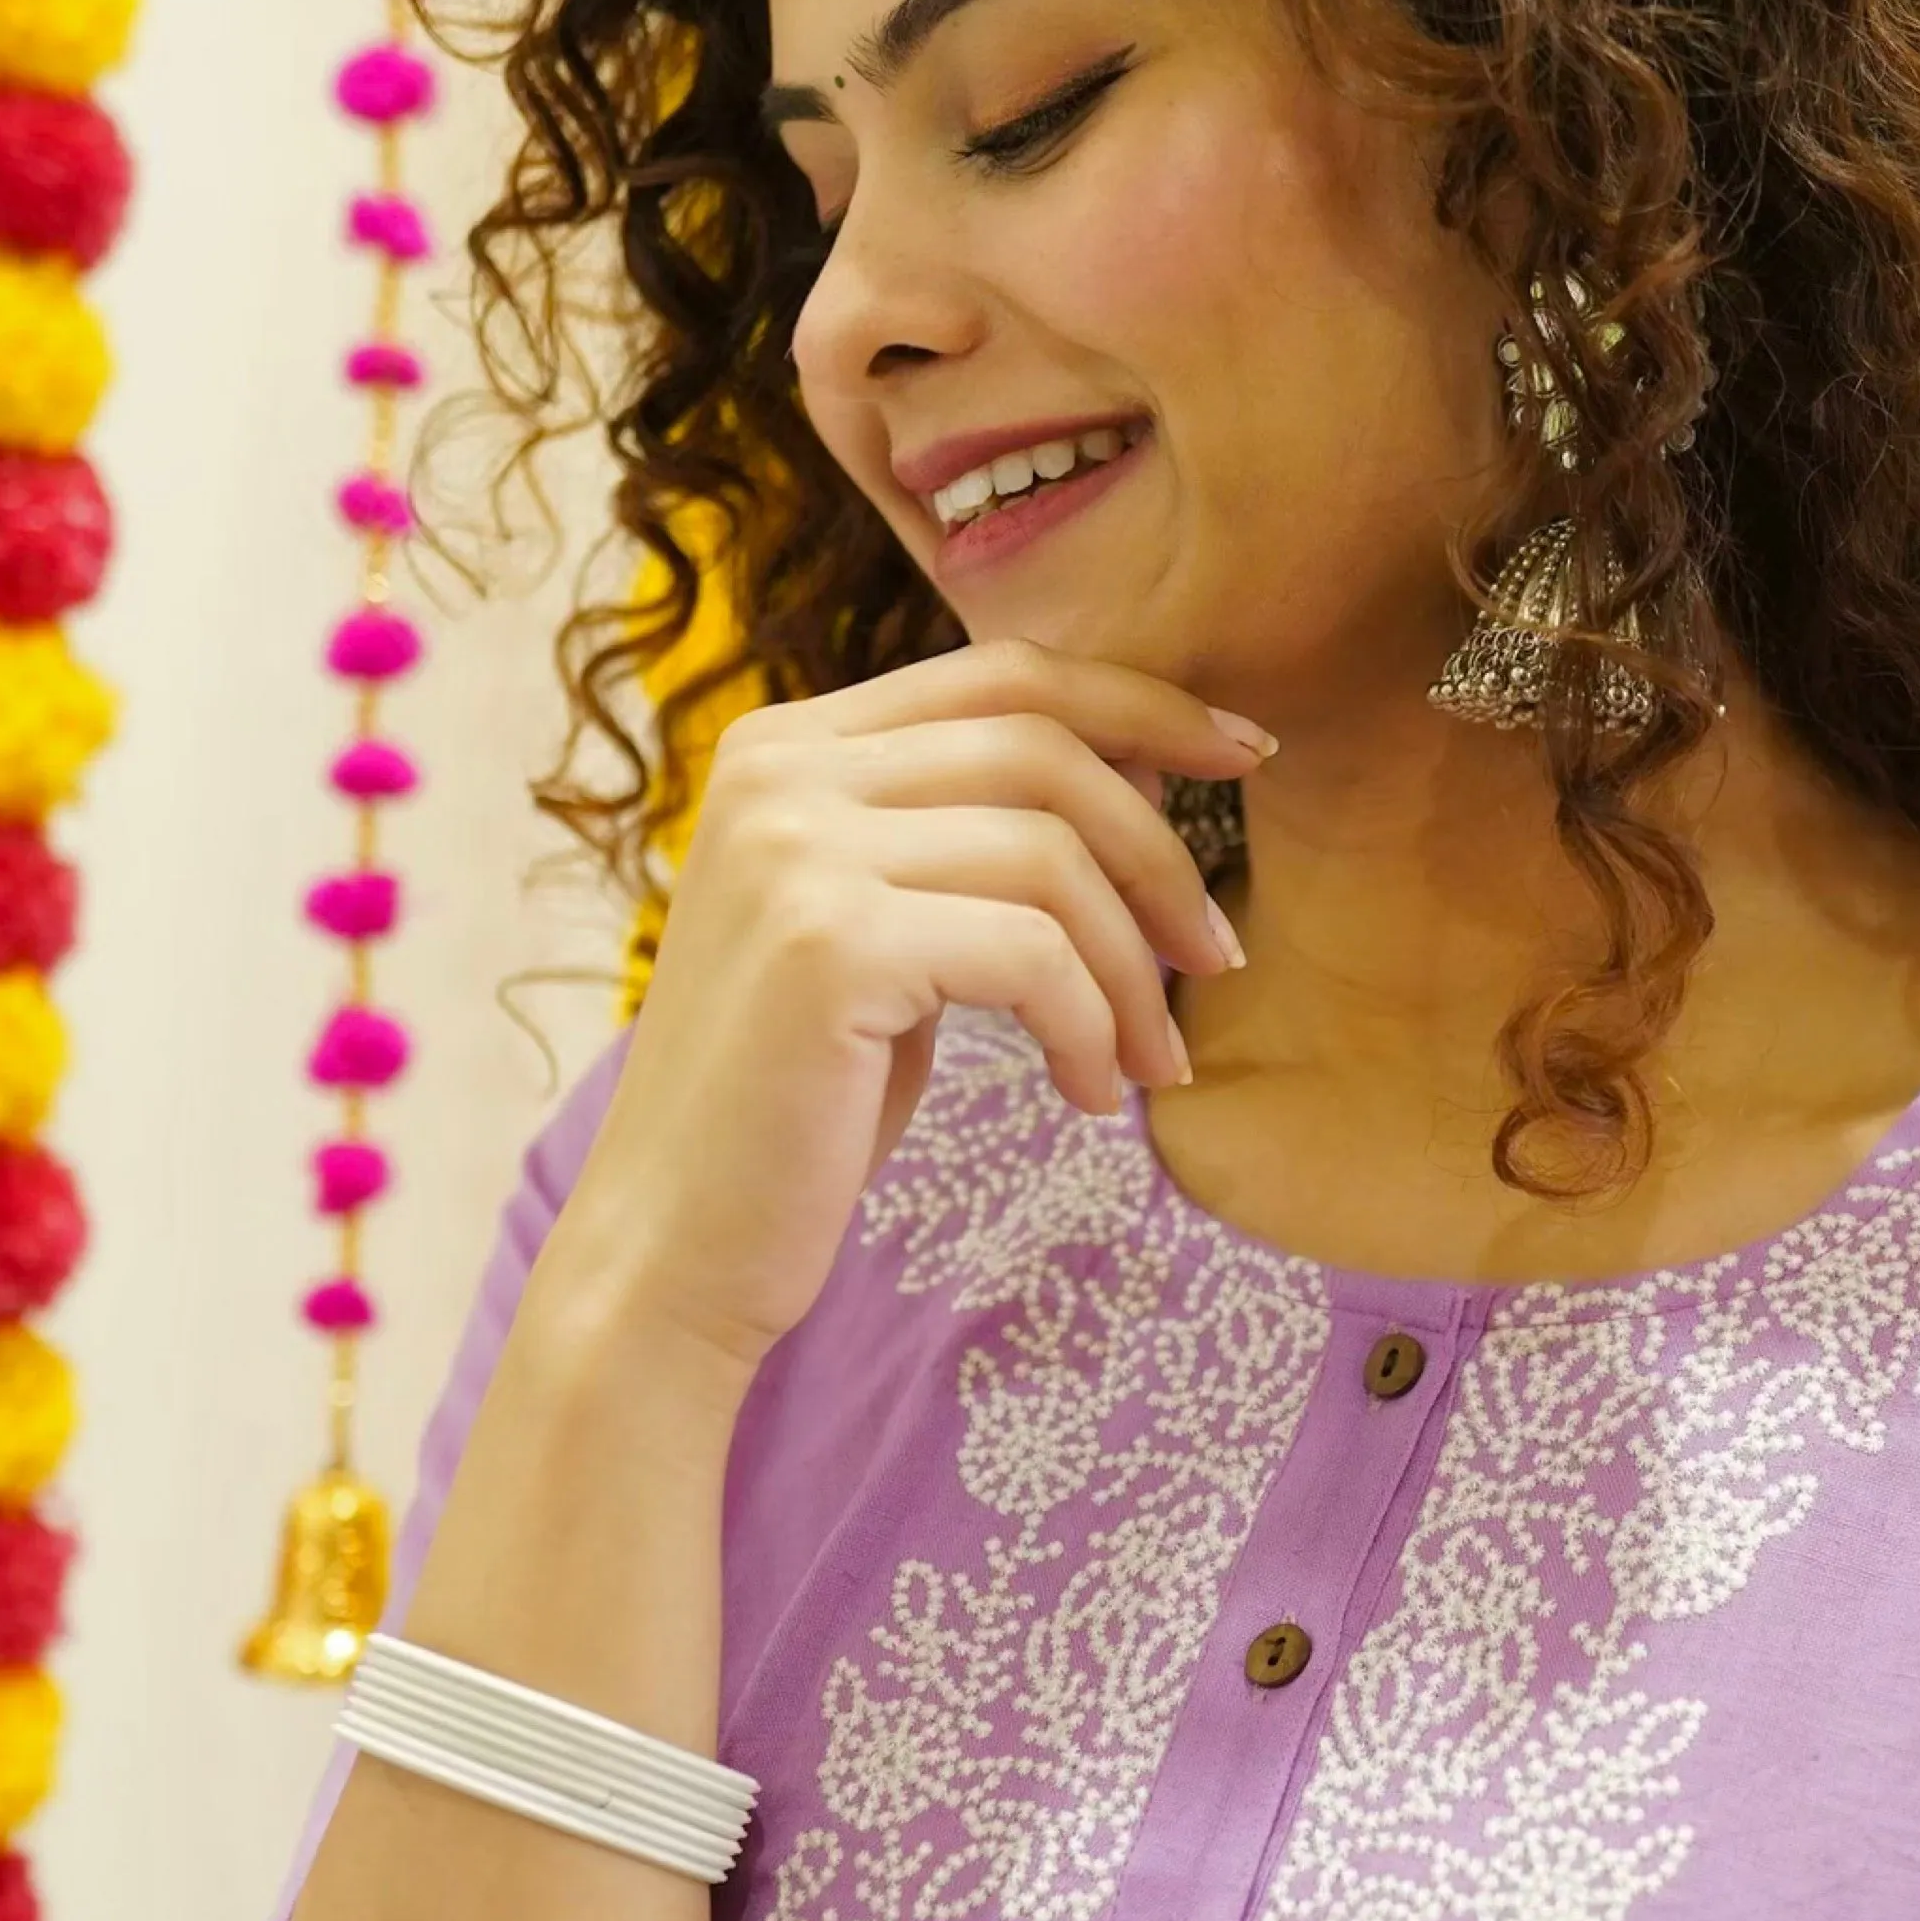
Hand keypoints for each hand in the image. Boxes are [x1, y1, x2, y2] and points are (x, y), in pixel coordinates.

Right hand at [547, 639, 1274, 1378]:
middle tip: (1219, 958)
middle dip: (1161, 853)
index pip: (1001, 676)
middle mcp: (778, 771)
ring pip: (1052, 856)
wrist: (675, 1244)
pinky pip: (1033, 954)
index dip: (1139, 703)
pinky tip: (1087, 1094)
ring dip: (1133, 968)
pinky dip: (1090, 1027)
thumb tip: (1145, 761)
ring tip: (1151, 1061)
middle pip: (1043, 748)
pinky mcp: (830, 943)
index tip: (1244, 753)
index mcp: (786, 747)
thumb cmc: (800, 1103)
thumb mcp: (894, 936)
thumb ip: (979, 840)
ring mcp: (795, 849)